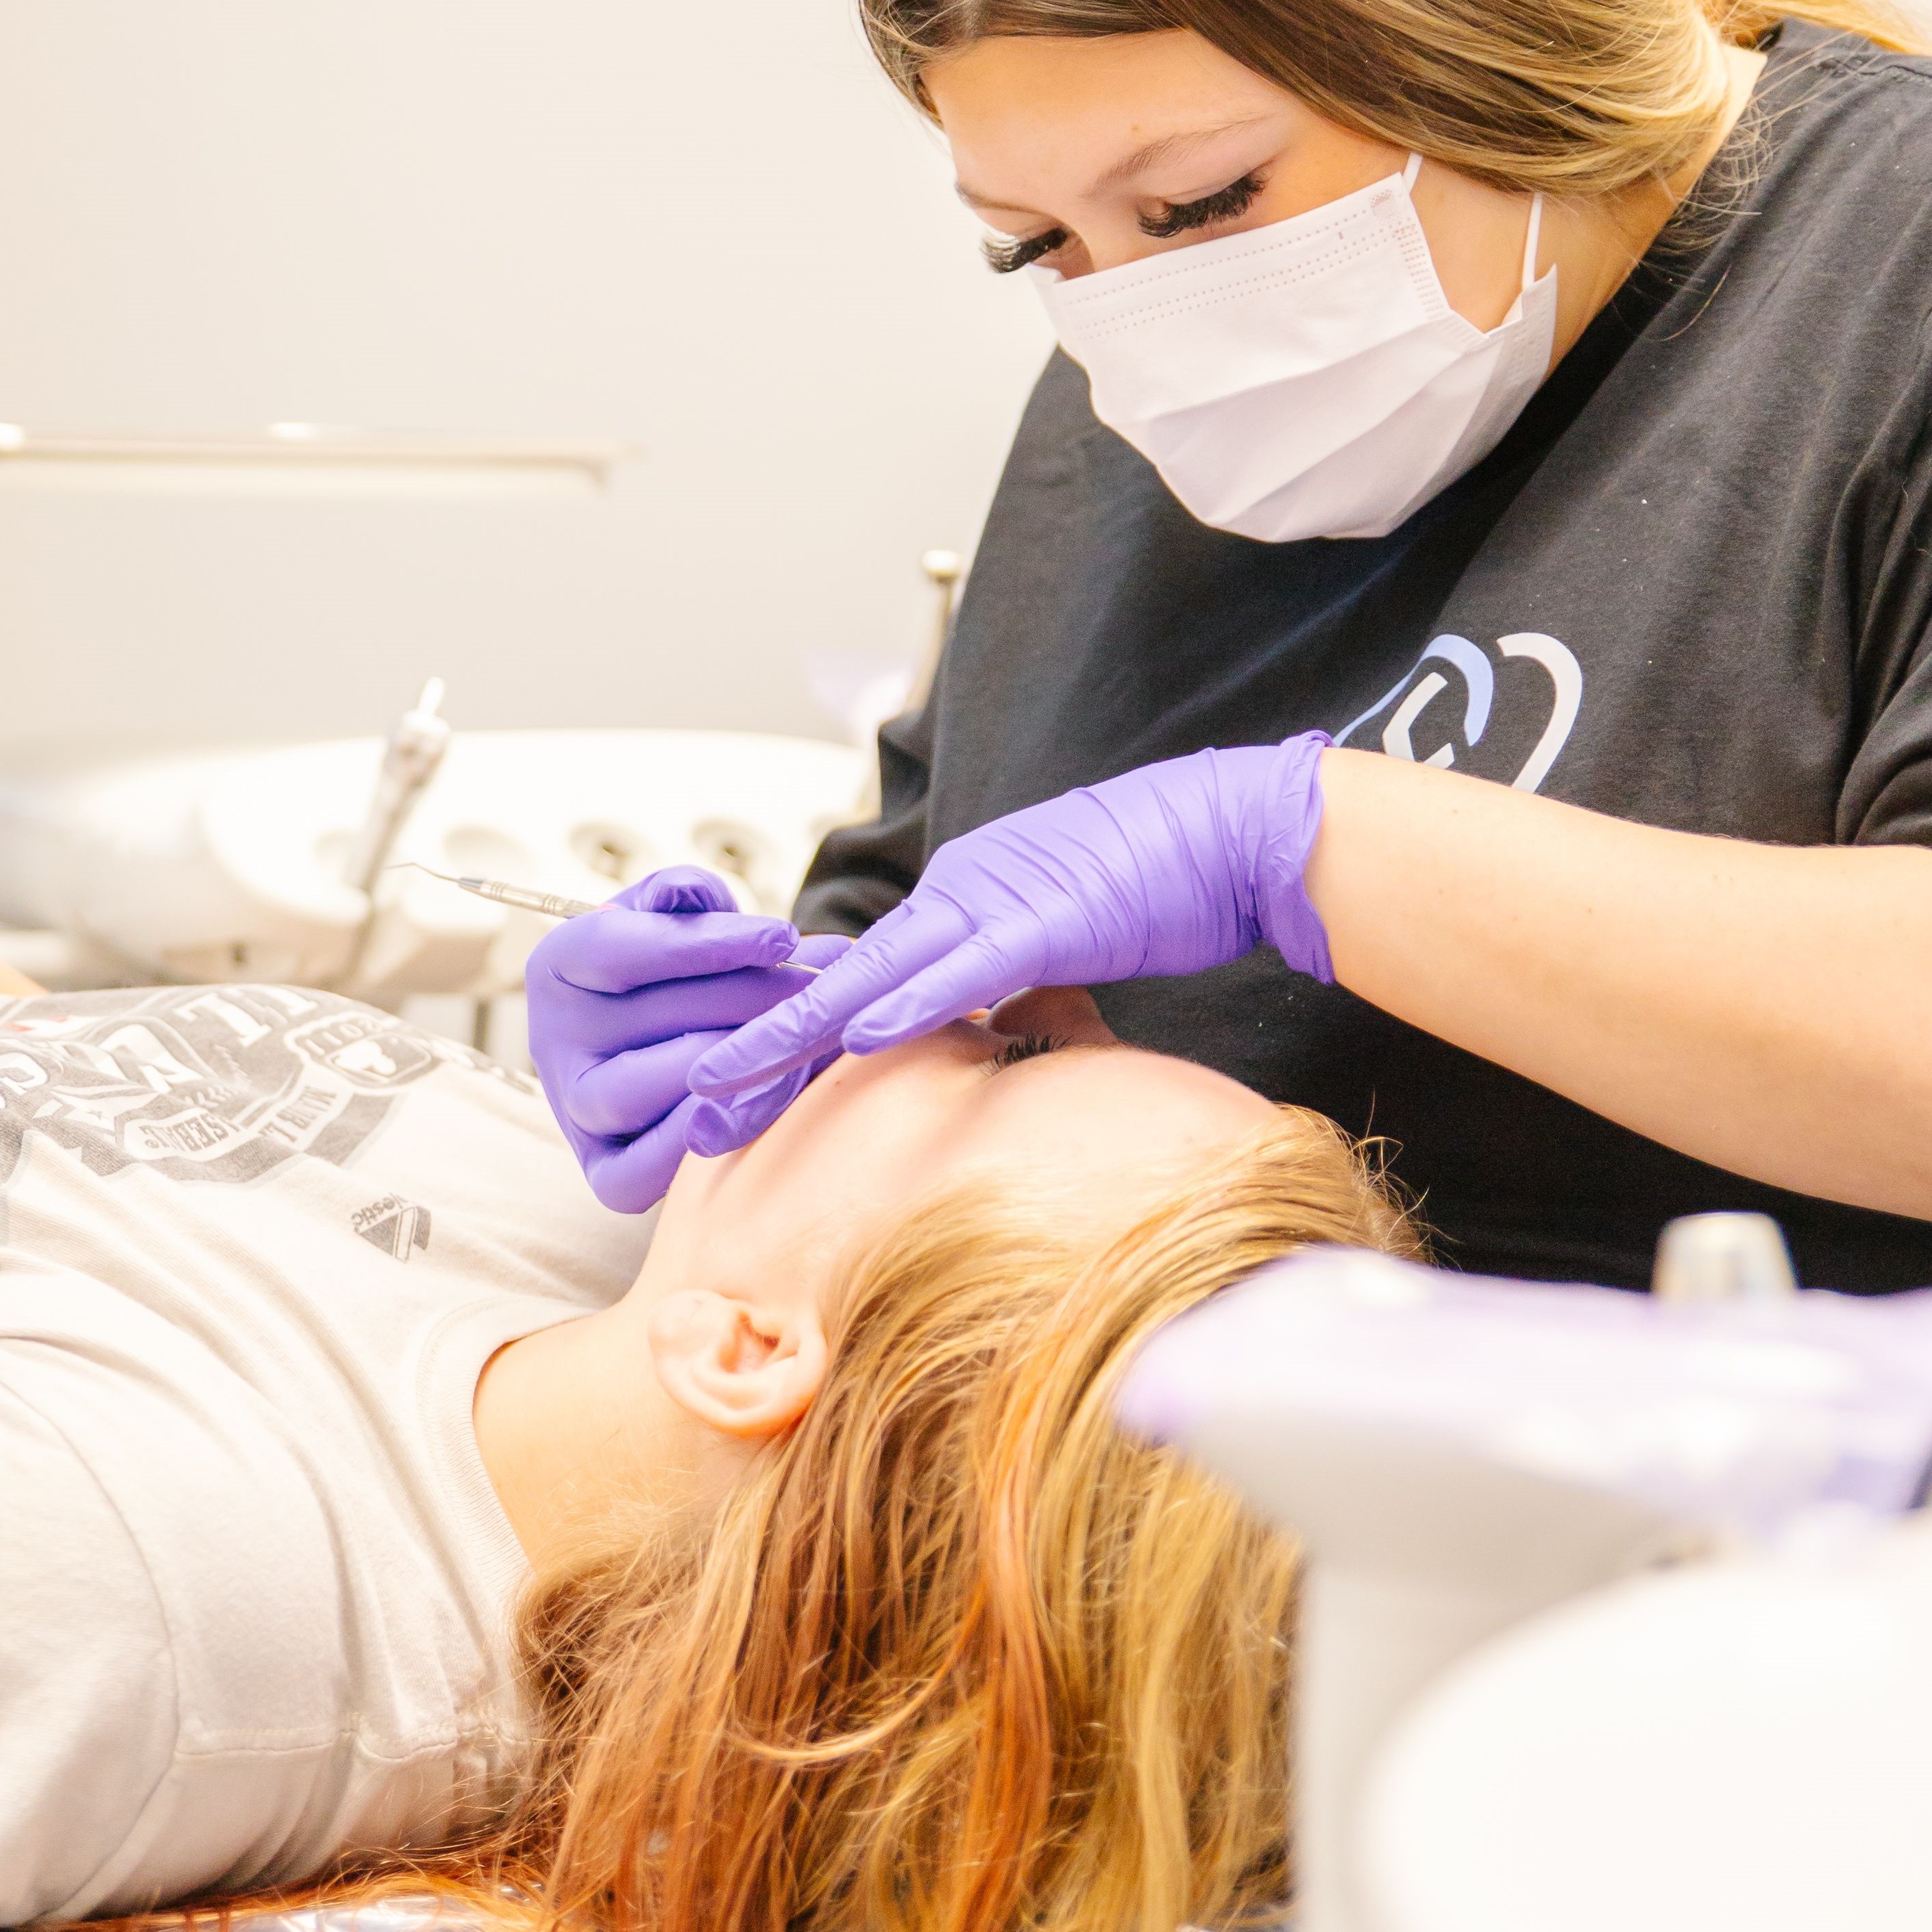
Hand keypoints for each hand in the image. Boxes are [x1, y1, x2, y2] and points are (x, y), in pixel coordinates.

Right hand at [525, 866, 850, 1213]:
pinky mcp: (605, 1173)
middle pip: (658, 1017)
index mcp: (559, 964)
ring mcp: (575, 1111)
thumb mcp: (673, 919)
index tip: (784, 937)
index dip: (708, 941)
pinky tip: (768, 1101)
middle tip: (830, 986)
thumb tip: (696, 895)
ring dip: (741, 1064)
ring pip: (648, 1090)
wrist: (662, 1049)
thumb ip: (684, 896)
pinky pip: (644, 1172)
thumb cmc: (673, 974)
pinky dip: (703, 1139)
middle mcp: (554, 1040)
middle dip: (758, 997)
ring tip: (812, 1042)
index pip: (620, 947)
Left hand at [684, 735, 1333, 1114]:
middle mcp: (959, 896)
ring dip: (798, 1030)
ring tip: (729, 1076)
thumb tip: (998, 1025)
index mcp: (961, 906)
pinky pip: (968, 965)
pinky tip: (858, 1035)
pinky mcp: (1048, 915)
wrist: (1237, 830)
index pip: (863, 985)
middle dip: (762, 1047)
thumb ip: (1022, 980)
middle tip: (693, 1102)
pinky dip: (912, 1001)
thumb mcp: (1072, 946)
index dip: (794, 1040)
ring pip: (879, 974)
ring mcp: (998, 900)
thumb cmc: (1167, 886)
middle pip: (842, 984)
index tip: (737, 1094)